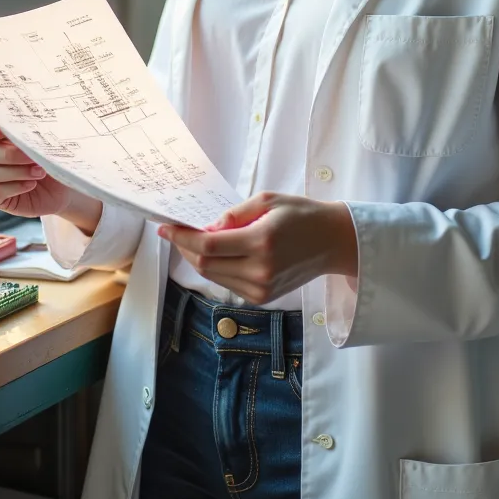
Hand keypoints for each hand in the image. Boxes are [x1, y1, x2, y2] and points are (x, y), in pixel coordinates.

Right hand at [0, 113, 101, 229]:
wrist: (62, 186)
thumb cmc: (50, 157)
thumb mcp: (43, 140)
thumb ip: (29, 130)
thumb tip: (25, 128)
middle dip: (9, 154)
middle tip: (33, 156)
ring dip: (16, 172)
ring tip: (39, 171)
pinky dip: (16, 186)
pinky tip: (31, 184)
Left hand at [157, 192, 357, 303]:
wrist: (332, 242)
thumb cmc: (300, 215)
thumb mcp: (267, 201)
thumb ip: (232, 215)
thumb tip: (205, 229)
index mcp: (262, 242)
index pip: (209, 245)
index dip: (182, 237)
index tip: (166, 227)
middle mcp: (260, 270)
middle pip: (205, 265)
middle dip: (186, 248)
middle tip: (178, 232)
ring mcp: (261, 288)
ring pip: (214, 276)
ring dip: (199, 259)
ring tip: (196, 241)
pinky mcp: (263, 297)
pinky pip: (228, 283)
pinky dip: (217, 268)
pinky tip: (218, 254)